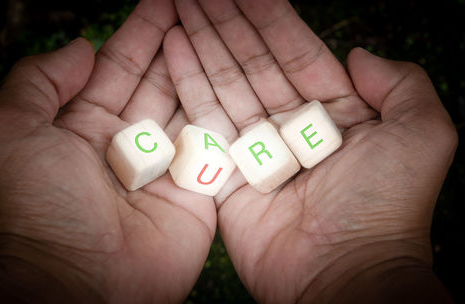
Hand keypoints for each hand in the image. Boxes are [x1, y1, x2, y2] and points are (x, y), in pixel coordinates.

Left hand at [0, 0, 216, 301]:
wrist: (78, 282)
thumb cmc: (38, 208)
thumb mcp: (10, 131)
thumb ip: (38, 81)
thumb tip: (81, 46)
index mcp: (84, 125)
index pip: (117, 66)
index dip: (139, 32)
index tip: (162, 3)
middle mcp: (126, 142)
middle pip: (157, 81)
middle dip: (176, 43)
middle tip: (197, 8)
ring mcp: (163, 166)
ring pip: (188, 107)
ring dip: (202, 70)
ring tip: (218, 32)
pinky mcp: (194, 191)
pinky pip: (212, 145)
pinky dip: (222, 115)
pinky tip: (233, 83)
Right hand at [163, 0, 456, 301]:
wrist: (343, 274)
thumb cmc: (386, 207)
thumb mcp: (422, 135)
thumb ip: (400, 83)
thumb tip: (358, 53)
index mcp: (334, 112)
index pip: (295, 52)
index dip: (268, 17)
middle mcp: (291, 126)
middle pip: (253, 62)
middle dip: (226, 22)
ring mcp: (255, 148)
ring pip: (225, 83)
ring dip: (202, 43)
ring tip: (179, 6)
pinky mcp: (225, 172)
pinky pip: (204, 119)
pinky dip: (188, 83)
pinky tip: (174, 47)